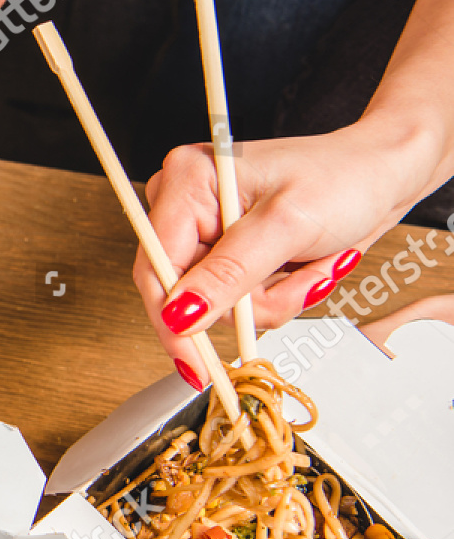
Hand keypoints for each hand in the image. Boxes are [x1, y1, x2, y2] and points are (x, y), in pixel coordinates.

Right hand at [135, 121, 440, 384]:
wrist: (383, 177)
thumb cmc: (344, 178)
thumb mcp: (287, 226)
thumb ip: (229, 272)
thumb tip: (179, 314)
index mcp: (188, 181)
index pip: (156, 266)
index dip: (171, 318)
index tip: (194, 362)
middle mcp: (187, 206)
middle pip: (184, 291)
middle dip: (245, 302)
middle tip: (294, 286)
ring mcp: (206, 233)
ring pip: (215, 305)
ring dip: (269, 300)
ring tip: (308, 268)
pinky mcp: (227, 255)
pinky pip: (236, 303)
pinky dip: (275, 296)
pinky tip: (302, 269)